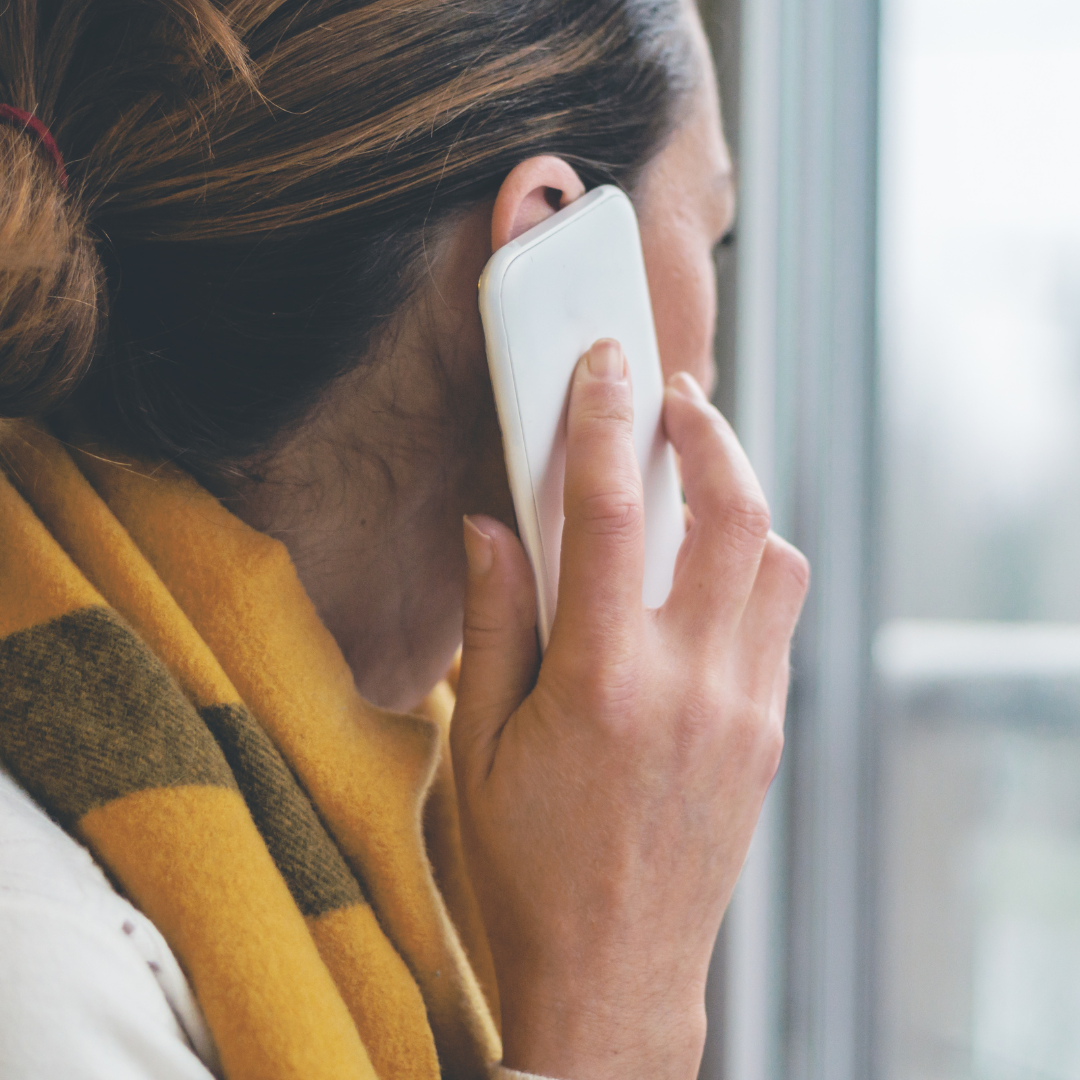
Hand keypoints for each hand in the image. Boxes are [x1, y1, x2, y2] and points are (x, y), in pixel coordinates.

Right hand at [451, 339, 807, 1079]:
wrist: (614, 978)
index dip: (604, 423)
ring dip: (741, 504)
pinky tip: (700, 581)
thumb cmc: (527, 869)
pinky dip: (748, 572)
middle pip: (733, 515)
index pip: (606, 516)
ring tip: (695, 487)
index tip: (605, 364)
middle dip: (710, 433)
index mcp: (600, 684)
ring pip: (777, 562)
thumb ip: (492, 623)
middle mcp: (688, 686)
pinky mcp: (766, 736)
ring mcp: (742, 711)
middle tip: (680, 398)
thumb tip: (489, 526)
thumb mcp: (477, 747)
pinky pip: (776, 622)